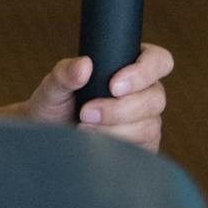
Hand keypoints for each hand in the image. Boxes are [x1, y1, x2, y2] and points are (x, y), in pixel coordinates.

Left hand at [27, 43, 173, 151]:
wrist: (49, 138)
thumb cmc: (55, 106)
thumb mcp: (54, 86)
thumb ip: (65, 73)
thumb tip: (84, 65)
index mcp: (130, 66)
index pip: (158, 60)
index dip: (144, 71)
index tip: (113, 85)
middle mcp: (144, 92)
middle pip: (156, 97)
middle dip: (120, 109)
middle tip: (86, 112)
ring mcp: (146, 120)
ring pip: (149, 125)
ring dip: (115, 128)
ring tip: (84, 127)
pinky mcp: (144, 145)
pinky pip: (144, 147)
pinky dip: (118, 144)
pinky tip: (97, 141)